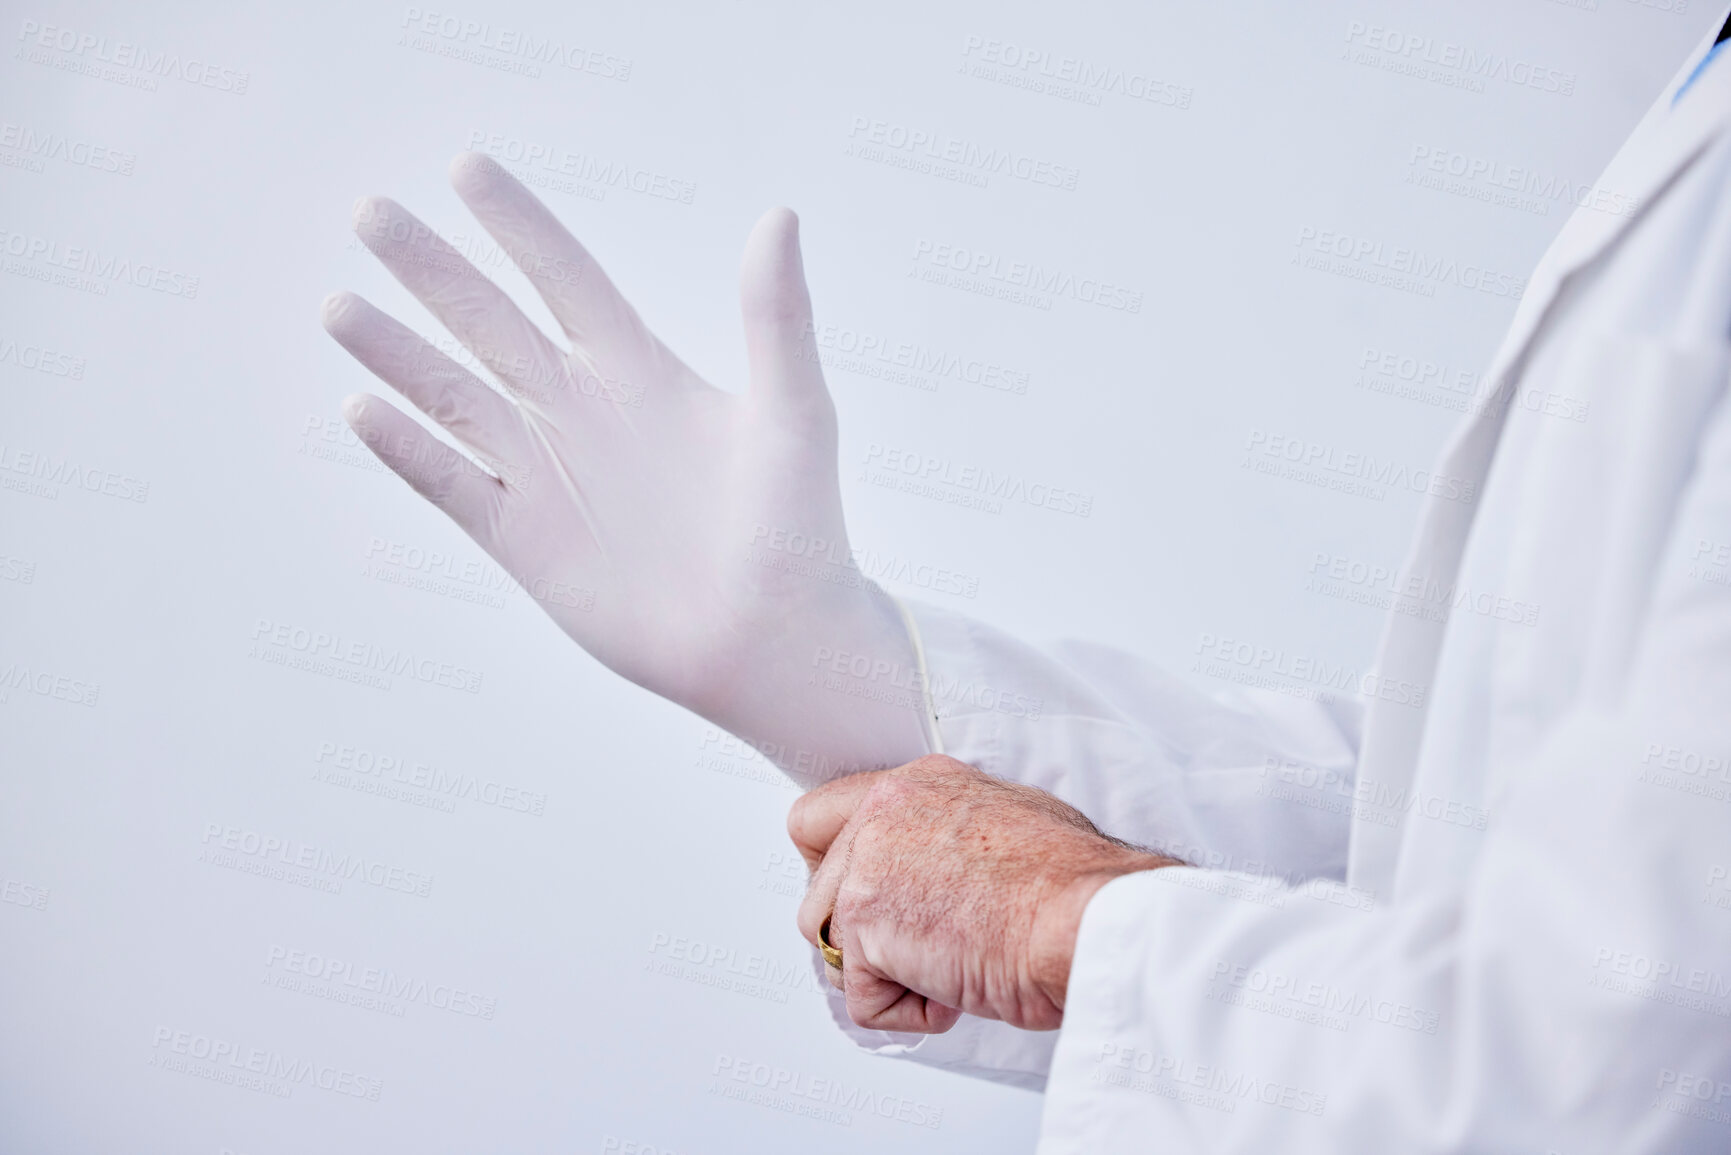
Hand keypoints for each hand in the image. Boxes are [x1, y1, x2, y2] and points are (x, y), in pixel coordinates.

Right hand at [322, 153, 928, 775]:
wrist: (776, 641)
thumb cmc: (801, 527)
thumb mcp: (793, 412)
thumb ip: (776, 317)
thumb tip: (780, 214)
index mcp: (641, 370)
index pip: (565, 277)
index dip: (518, 225)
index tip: (467, 167)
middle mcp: (582, 411)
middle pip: (489, 323)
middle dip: (432, 269)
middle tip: (371, 212)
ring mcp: (548, 475)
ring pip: (454, 398)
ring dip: (398, 354)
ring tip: (340, 304)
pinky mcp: (526, 542)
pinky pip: (454, 485)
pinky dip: (410, 450)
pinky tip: (361, 410)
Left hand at [788, 755, 1173, 1032]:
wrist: (1091, 917)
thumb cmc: (1077, 883)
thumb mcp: (1015, 819)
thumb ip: (953, 832)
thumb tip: (942, 866)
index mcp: (918, 783)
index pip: (821, 817)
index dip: (835, 869)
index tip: (866, 899)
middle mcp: (883, 812)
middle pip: (818, 890)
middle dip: (862, 933)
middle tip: (923, 945)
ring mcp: (866, 864)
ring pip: (829, 941)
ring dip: (888, 971)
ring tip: (955, 960)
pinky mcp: (864, 924)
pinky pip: (862, 998)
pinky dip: (911, 1012)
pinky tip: (960, 984)